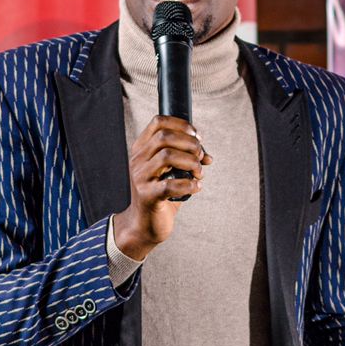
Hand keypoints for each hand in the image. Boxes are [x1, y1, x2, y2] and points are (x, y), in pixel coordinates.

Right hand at [112, 115, 211, 260]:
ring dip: (191, 163)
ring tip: (198, 173)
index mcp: (141, 149)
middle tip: (201, 157)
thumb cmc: (161, 194)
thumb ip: (186, 158)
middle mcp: (137, 160)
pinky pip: (170, 185)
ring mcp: (140, 178)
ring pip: (167, 156)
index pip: (158, 122)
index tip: (197, 136)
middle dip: (190, 144)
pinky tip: (196, 188)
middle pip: (164, 137)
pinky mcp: (147, 196)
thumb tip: (207, 156)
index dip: (182, 124)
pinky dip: (189, 185)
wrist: (145, 224)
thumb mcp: (170, 171)